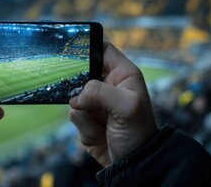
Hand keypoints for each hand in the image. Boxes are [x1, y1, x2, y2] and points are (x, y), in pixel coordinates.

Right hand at [69, 42, 157, 165]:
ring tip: (105, 125)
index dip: (88, 47)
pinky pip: (74, 117)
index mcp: (122, 75)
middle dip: (79, 90)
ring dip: (86, 117)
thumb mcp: (126, 107)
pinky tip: (101, 135)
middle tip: (88, 102)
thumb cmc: (138, 133)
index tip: (71, 52)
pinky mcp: (86, 120)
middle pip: (80, 75)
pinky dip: (85, 129)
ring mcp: (95, 103)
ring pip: (73, 99)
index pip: (102, 49)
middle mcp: (107, 86)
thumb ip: (99, 92)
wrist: (133, 164)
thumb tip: (75, 98)